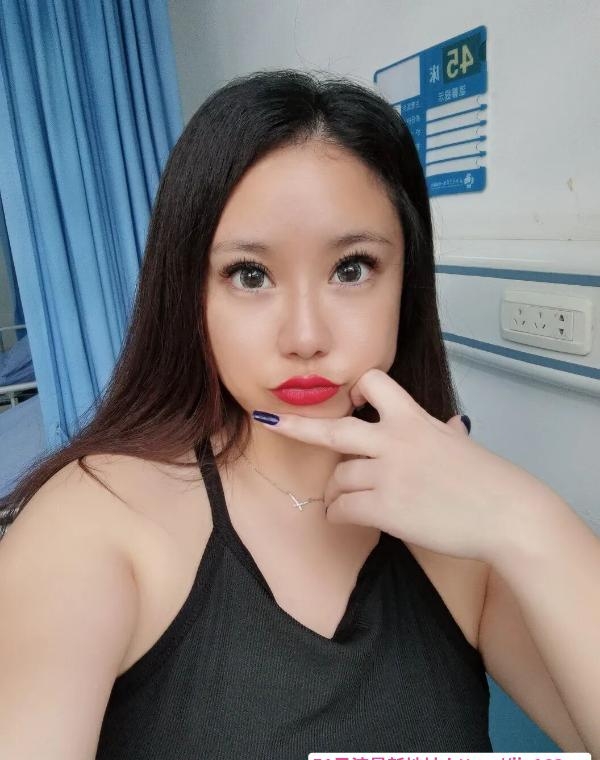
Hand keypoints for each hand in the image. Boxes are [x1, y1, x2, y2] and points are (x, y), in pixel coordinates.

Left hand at [253, 368, 542, 562]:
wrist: (506, 513)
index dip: (358, 390)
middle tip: (271, 422)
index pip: (374, 385)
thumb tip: (450, 426)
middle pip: (333, 431)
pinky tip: (345, 517)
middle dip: (296, 426)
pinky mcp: (385, 509)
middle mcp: (395, 441)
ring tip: (343, 501)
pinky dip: (339, 514)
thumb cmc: (489, 480)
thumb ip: (445, 432)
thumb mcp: (462, 444)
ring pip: (338, 479)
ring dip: (335, 492)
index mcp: (414, 420)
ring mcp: (388, 475)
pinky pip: (343, 509)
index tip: (351, 399)